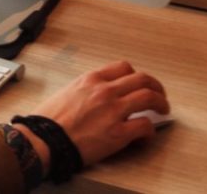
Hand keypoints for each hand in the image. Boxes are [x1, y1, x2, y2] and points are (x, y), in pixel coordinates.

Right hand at [18, 60, 169, 170]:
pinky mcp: (118, 133)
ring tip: (163, 110)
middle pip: (142, 79)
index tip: (140, 83)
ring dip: (161, 103)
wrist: (44, 139)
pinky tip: (146, 135)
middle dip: (156, 86)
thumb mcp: (67, 92)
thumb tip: (98, 97)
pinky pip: (145, 126)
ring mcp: (113, 111)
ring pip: (149, 97)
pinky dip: (150, 131)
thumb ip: (86, 90)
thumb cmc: (49, 120)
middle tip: (159, 95)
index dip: (136, 75)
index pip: (123, 68)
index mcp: (91, 79)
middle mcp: (104, 91)